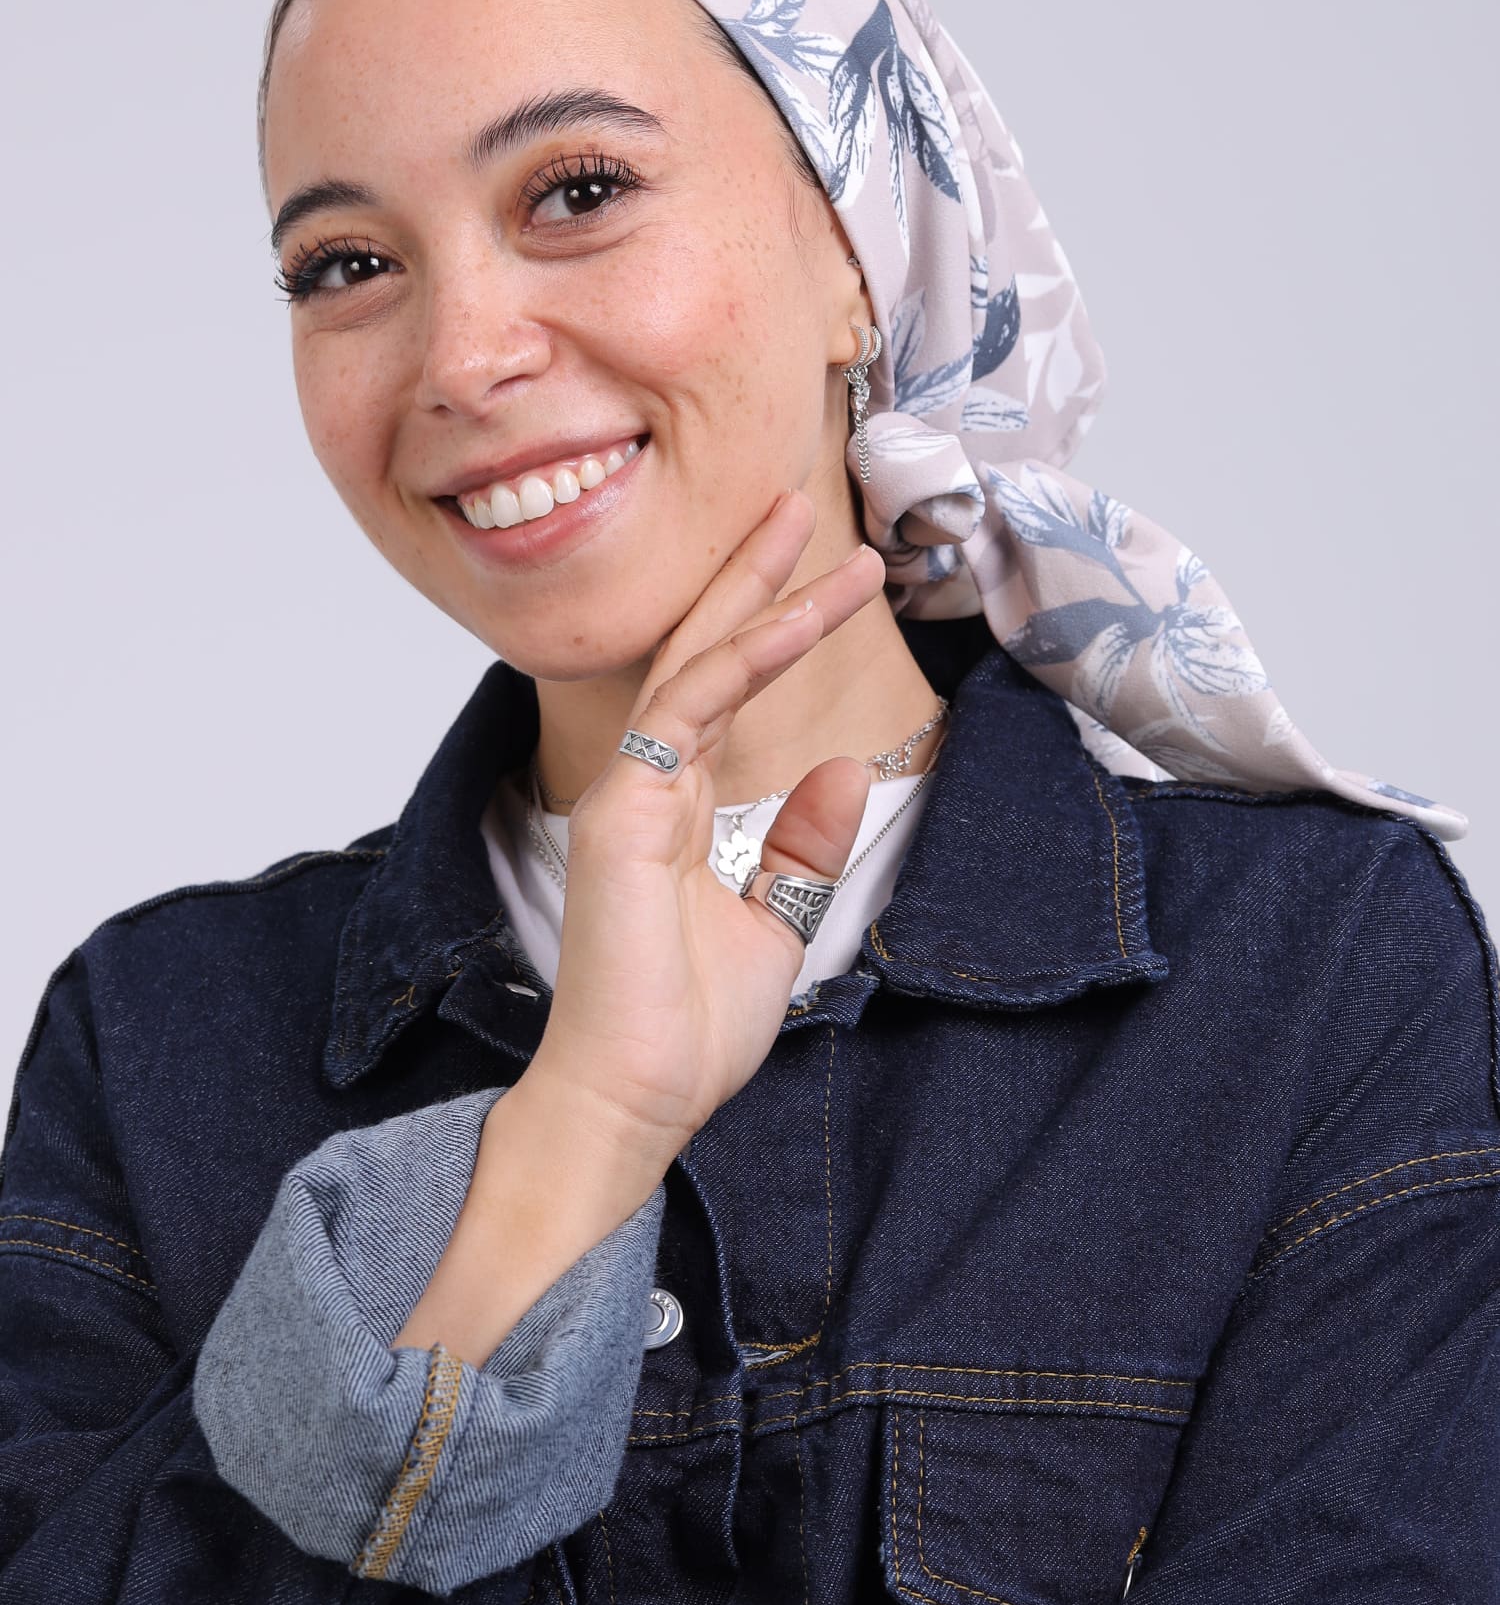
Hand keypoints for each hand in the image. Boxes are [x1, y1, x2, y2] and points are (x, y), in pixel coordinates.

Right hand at [524, 487, 886, 1154]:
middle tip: (802, 506)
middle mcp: (647, 782)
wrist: (635, 1099)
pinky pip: (687, 709)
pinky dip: (744, 656)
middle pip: (702, 651)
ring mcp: (628, 790)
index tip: (828, 573)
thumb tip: (845, 772)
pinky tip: (795, 614)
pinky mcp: (621, 810)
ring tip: (822, 536)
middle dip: (754, 575)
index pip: (722, 689)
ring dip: (763, 595)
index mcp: (675, 805)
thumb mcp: (777, 917)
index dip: (772, 624)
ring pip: (699, 663)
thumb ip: (801, 842)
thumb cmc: (687, 1025)